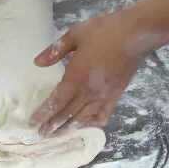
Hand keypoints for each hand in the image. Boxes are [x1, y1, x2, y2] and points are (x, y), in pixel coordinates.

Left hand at [31, 9, 157, 135]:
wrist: (136, 34)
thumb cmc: (104, 31)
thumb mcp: (75, 35)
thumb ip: (55, 50)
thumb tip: (37, 63)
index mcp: (76, 77)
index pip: (56, 102)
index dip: (43, 114)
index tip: (32, 124)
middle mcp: (89, 91)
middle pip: (67, 114)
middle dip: (52, 126)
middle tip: (40, 135)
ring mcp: (104, 95)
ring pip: (83, 118)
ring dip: (69, 128)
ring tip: (58, 136)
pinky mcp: (116, 95)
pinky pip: (103, 115)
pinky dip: (92, 123)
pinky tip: (86, 127)